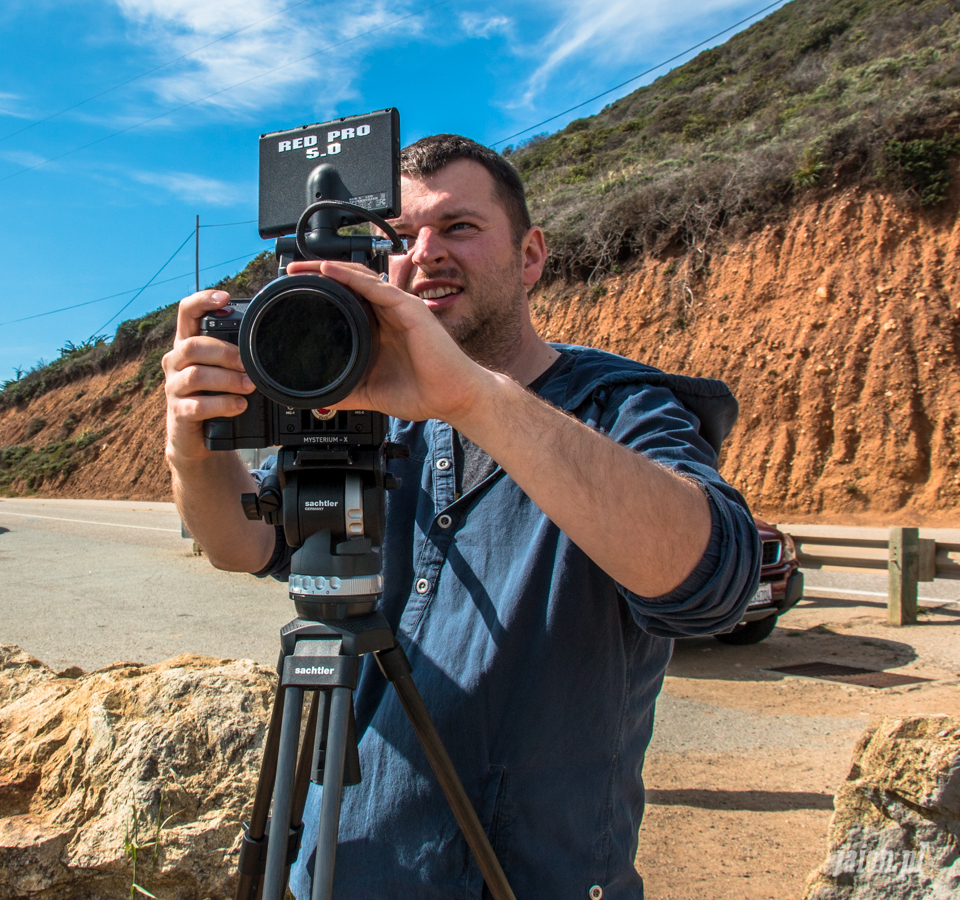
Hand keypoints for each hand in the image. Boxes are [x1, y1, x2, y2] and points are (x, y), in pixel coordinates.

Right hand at [162, 289, 255, 464]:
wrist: (195, 438)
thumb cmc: (212, 397)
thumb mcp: (222, 372)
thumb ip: (235, 355)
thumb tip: (268, 342)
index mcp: (187, 345)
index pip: (185, 313)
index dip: (202, 301)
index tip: (224, 297)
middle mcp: (176, 362)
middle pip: (193, 346)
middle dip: (225, 353)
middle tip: (248, 365)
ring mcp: (174, 388)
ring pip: (195, 375)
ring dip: (228, 379)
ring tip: (249, 387)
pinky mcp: (178, 412)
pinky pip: (197, 405)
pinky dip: (222, 404)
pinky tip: (239, 406)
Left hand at [285, 260, 490, 425]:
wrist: (453, 398)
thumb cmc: (423, 391)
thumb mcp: (372, 392)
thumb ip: (347, 391)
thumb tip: (320, 400)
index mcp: (380, 327)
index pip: (348, 299)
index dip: (322, 290)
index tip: (294, 291)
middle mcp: (389, 312)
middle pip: (350, 282)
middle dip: (318, 273)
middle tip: (291, 273)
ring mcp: (400, 307)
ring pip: (360, 278)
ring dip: (329, 269)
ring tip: (302, 268)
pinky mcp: (409, 309)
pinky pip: (376, 287)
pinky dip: (350, 277)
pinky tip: (328, 271)